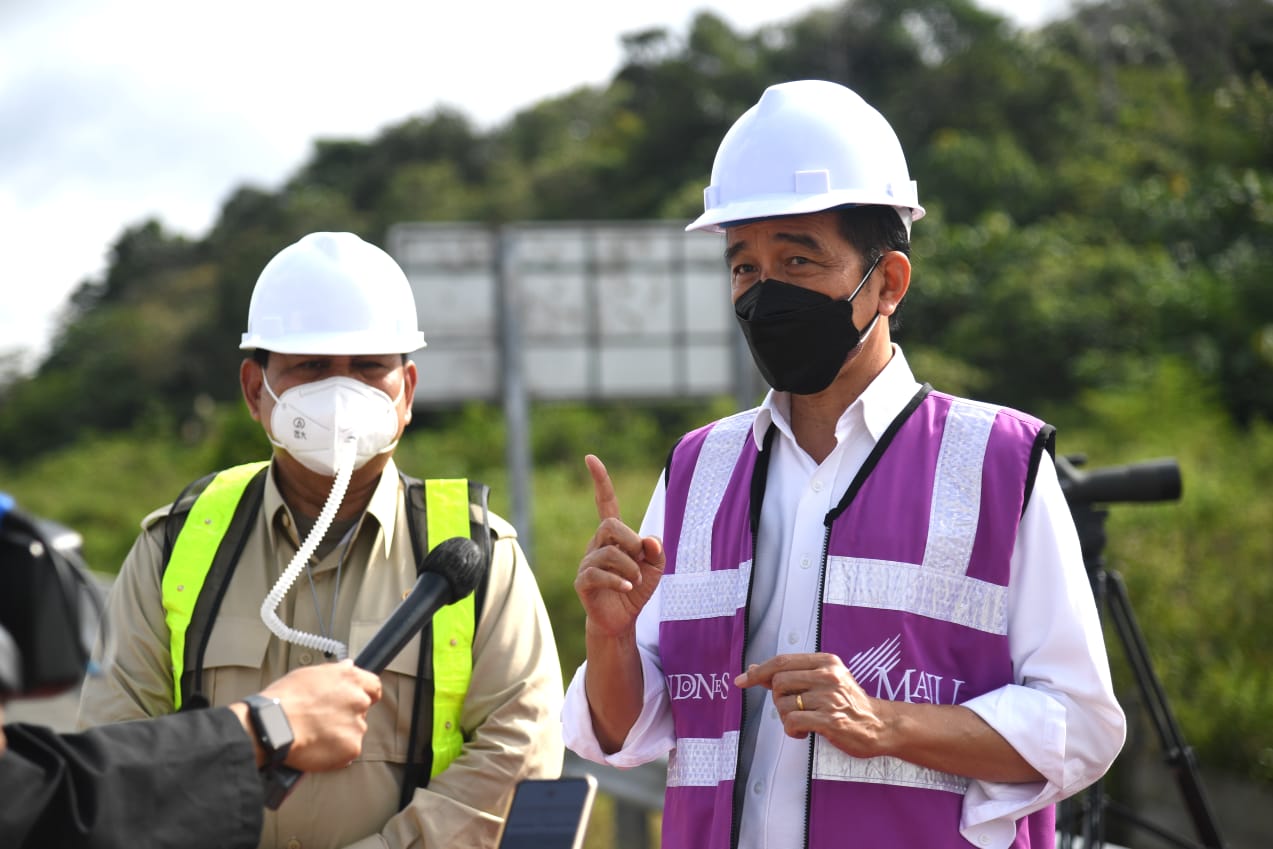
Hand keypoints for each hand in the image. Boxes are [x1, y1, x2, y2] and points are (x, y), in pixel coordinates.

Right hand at [253, 660, 381, 772]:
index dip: (366, 694)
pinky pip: (348, 751)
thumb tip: (348, 666)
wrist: (273, 726)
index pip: (373, 686)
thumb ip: (335, 671)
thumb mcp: (309, 674)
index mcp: (350, 679)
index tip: (357, 700)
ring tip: (315, 734)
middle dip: (347, 715)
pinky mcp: (352, 747)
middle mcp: (358, 700)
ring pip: (354, 731)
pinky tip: (317, 747)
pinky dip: (335, 752)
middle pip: (362, 710)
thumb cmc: (284, 700)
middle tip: (324, 720)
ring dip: (340, 734)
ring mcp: (357, 725)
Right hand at [574, 455, 664, 638]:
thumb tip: (648, 539)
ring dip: (630, 568)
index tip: (590, 458)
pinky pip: (598, 574)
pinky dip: (619, 582)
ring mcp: (587, 562)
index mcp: (613, 536)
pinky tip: (628, 589)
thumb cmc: (637, 588)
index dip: (600, 481)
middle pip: (609, 525)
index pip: (605, 502)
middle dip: (630, 540)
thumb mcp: (656, 567)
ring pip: (608, 553)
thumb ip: (657, 550)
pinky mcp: (582, 581)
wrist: (622, 619)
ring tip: (636, 582)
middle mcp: (597, 544)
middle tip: (640, 560)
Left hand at [735, 653, 889, 756]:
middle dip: (778, 699)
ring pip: (784, 704)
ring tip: (803, 721)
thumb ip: (791, 674)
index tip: (741, 681)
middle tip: (793, 709)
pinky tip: (804, 732)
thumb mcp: (824, 680)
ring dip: (786, 717)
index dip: (758, 671)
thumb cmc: (848, 703)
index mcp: (826, 661)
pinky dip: (792, 730)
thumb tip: (755, 669)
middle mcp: (828, 675)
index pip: (782, 661)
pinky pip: (792, 722)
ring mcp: (830, 698)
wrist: (880, 725)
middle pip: (779, 682)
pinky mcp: (830, 720)